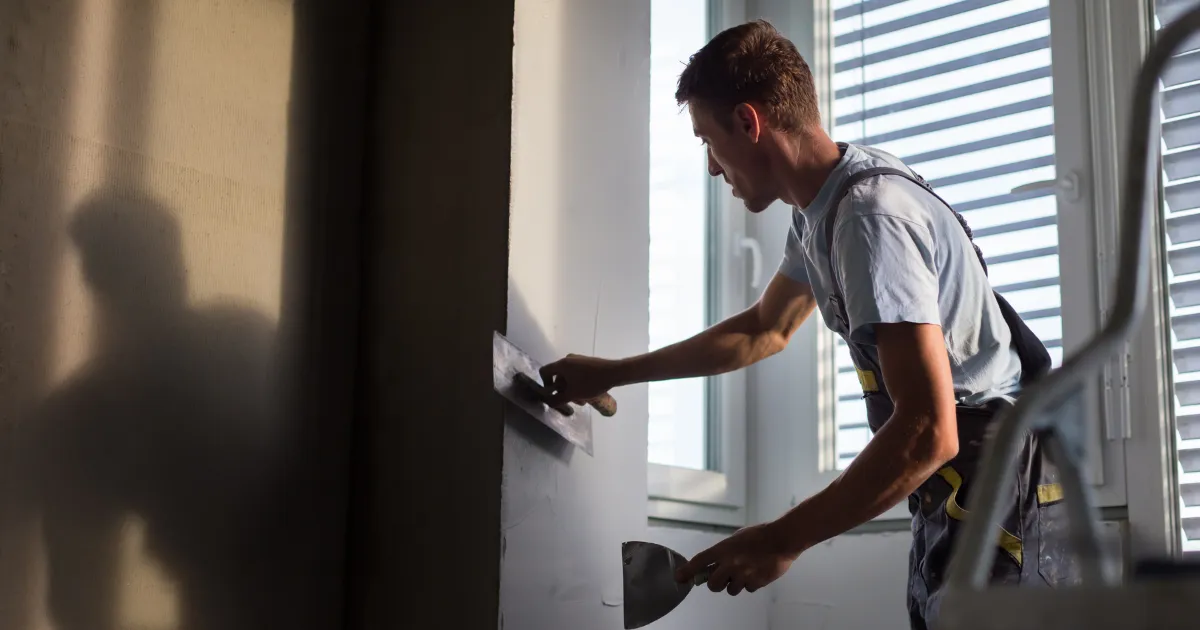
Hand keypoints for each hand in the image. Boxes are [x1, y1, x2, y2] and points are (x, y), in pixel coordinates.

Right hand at [538, 354, 618, 404]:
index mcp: (562, 364)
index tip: (554, 394)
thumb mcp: (573, 394)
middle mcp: (568, 359)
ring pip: (569, 377)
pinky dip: (578, 384)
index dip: (545, 384)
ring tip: (583, 400)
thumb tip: (549, 403)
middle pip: (558, 376)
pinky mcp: (587, 363)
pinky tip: (588, 394)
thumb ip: (558, 399)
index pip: (544, 372)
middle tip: (572, 401)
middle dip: (563, 391)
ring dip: (572, 390)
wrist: (614, 373)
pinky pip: (577, 374)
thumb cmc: (591, 383)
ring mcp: (578, 360)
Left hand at [675, 521, 799, 595]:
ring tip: (745, 571)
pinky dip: (750, 583)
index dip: (687, 571)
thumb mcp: (736, 538)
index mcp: (723, 549)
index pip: (699, 562)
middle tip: (722, 577)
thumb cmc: (759, 534)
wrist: (782, 539)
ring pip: (731, 590)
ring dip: (735, 584)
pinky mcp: (755, 583)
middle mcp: (730, 564)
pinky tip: (757, 572)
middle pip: (713, 585)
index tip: (679, 578)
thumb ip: (725, 552)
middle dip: (716, 583)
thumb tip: (716, 564)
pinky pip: (748, 589)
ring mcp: (743, 575)